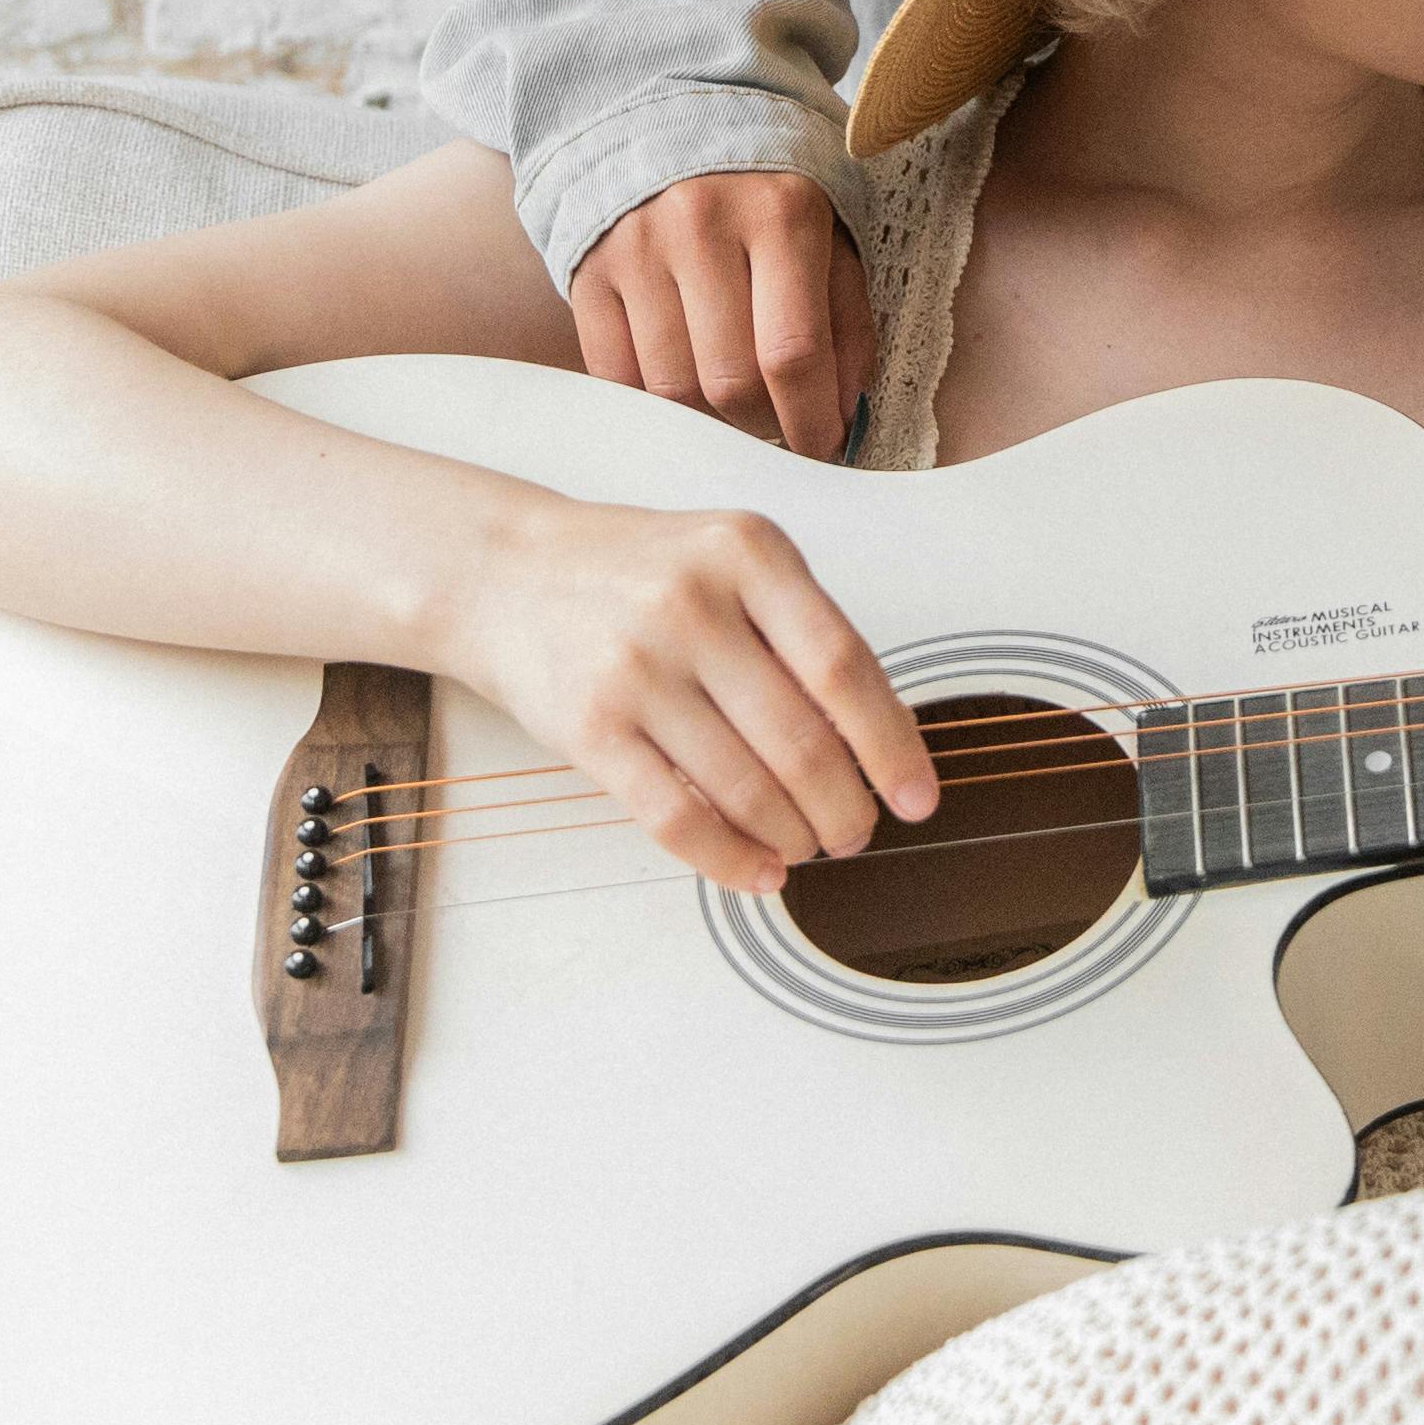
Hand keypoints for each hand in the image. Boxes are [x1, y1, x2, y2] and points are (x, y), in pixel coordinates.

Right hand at [446, 491, 936, 891]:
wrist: (505, 573)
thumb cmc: (635, 573)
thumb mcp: (728, 559)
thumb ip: (798, 629)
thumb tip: (877, 740)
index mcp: (747, 553)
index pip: (843, 666)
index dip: (890, 744)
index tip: (917, 794)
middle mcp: (692, 604)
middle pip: (801, 739)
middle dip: (845, 807)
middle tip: (858, 832)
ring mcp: (635, 667)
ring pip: (745, 787)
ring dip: (794, 837)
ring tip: (810, 846)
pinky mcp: (589, 728)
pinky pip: (676, 818)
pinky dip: (730, 860)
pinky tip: (759, 871)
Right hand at [568, 164, 875, 458]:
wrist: (674, 110)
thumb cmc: (769, 186)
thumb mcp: (831, 228)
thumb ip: (846, 318)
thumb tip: (845, 410)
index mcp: (780, 212)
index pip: (793, 352)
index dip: (811, 420)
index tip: (822, 448)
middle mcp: (701, 224)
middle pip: (731, 380)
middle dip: (766, 426)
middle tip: (780, 427)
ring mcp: (637, 247)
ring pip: (673, 388)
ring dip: (712, 422)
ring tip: (735, 409)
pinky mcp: (589, 268)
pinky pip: (618, 374)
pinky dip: (656, 403)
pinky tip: (684, 392)